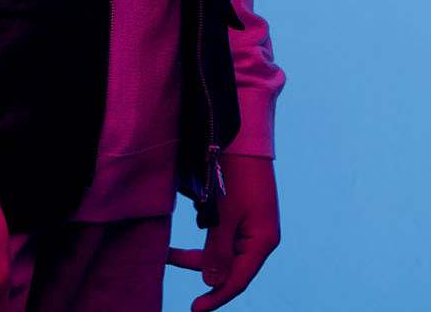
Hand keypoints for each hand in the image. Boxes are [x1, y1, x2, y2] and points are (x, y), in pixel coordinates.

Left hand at [166, 153, 279, 310]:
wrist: (244, 135)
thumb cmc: (236, 175)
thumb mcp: (224, 216)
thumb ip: (216, 252)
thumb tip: (211, 284)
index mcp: (263, 242)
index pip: (238, 280)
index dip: (216, 297)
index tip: (194, 309)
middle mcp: (260, 237)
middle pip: (229, 266)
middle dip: (199, 268)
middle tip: (168, 261)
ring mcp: (252, 225)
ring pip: (222, 250)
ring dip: (199, 251)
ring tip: (170, 250)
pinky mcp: (242, 213)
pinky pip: (222, 233)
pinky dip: (205, 235)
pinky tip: (192, 224)